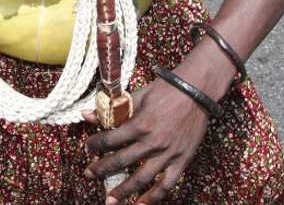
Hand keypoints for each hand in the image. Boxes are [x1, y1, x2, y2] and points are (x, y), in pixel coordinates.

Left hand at [83, 79, 209, 203]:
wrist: (197, 91)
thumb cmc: (166, 90)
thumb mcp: (137, 96)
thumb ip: (113, 109)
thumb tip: (86, 114)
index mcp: (139, 124)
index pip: (109, 140)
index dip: (95, 145)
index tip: (88, 148)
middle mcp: (152, 143)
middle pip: (120, 161)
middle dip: (101, 169)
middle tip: (89, 174)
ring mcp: (168, 154)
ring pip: (141, 179)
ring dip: (123, 191)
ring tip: (110, 201)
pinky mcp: (182, 160)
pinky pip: (167, 185)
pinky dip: (153, 198)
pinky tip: (141, 204)